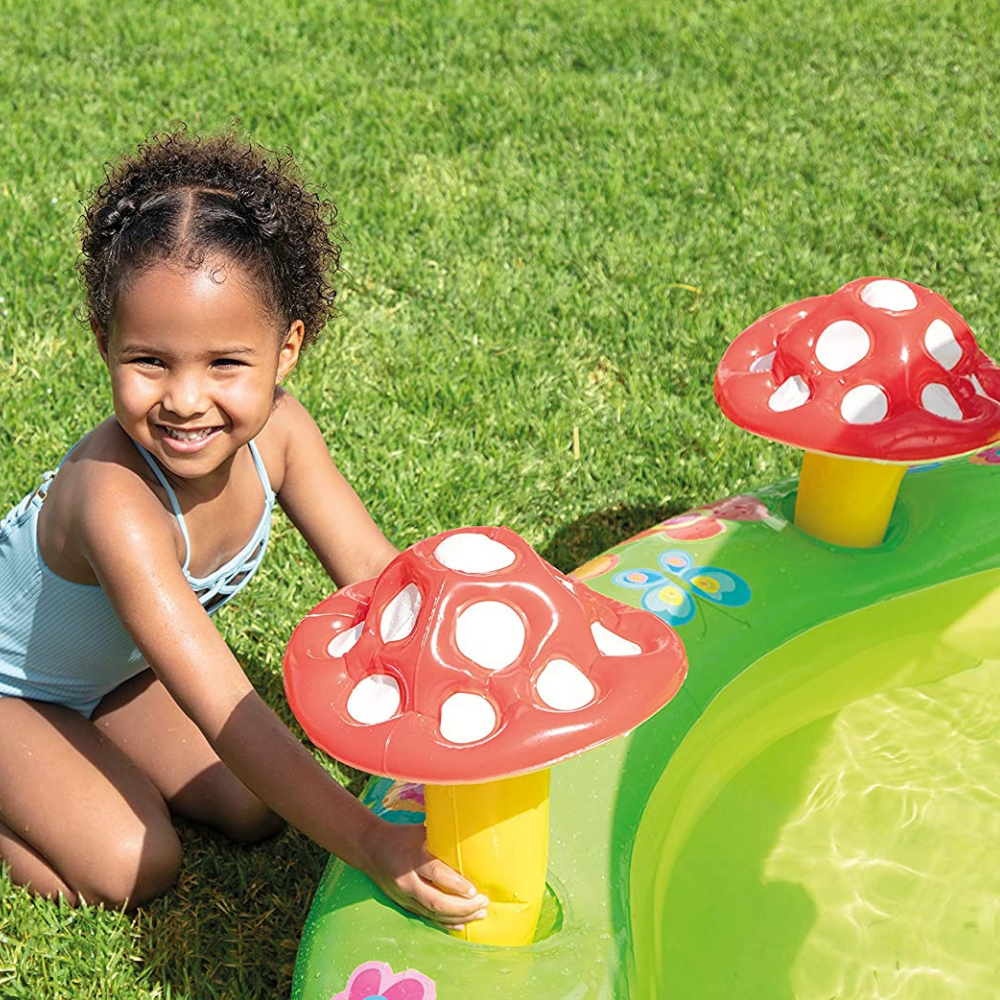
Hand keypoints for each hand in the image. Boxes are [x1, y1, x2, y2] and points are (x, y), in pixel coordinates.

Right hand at [360, 819, 489, 929]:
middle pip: (436, 901)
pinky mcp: (404, 905)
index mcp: (412, 857)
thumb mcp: (421, 831)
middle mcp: (407, 880)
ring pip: (434, 914)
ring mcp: (404, 896)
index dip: (456, 884)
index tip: (474, 890)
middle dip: (463, 906)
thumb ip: (443, 837)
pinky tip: (462, 923)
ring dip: (459, 917)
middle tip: (483, 902)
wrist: (371, 848)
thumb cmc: (402, 836)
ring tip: (480, 913)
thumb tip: (473, 836)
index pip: (436, 873)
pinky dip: (446, 922)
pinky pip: (427, 918)